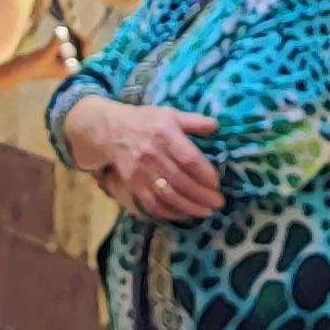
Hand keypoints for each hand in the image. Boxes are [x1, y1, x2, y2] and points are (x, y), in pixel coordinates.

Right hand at [65, 99, 222, 222]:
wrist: (111, 130)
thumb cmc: (146, 122)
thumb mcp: (170, 114)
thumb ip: (194, 121)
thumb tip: (216, 126)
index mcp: (165, 134)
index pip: (188, 158)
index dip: (205, 173)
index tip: (217, 183)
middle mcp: (153, 154)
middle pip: (181, 180)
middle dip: (202, 195)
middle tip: (218, 203)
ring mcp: (141, 171)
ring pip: (168, 195)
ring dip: (189, 207)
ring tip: (206, 212)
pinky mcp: (133, 183)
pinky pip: (152, 203)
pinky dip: (169, 212)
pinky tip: (183, 214)